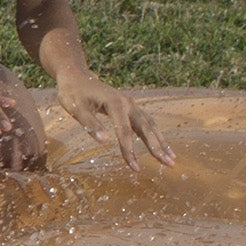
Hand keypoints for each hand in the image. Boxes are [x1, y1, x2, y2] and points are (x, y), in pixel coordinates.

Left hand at [54, 73, 173, 169]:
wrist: (77, 77)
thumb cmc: (73, 93)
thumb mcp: (76, 109)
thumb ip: (90, 124)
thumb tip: (104, 141)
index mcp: (114, 103)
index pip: (124, 131)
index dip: (130, 151)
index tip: (135, 168)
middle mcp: (127, 103)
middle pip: (146, 127)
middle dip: (157, 147)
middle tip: (170, 164)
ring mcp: (131, 105)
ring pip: (150, 125)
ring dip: (161, 142)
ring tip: (171, 159)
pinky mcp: (130, 108)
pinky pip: (146, 123)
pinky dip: (155, 135)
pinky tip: (161, 146)